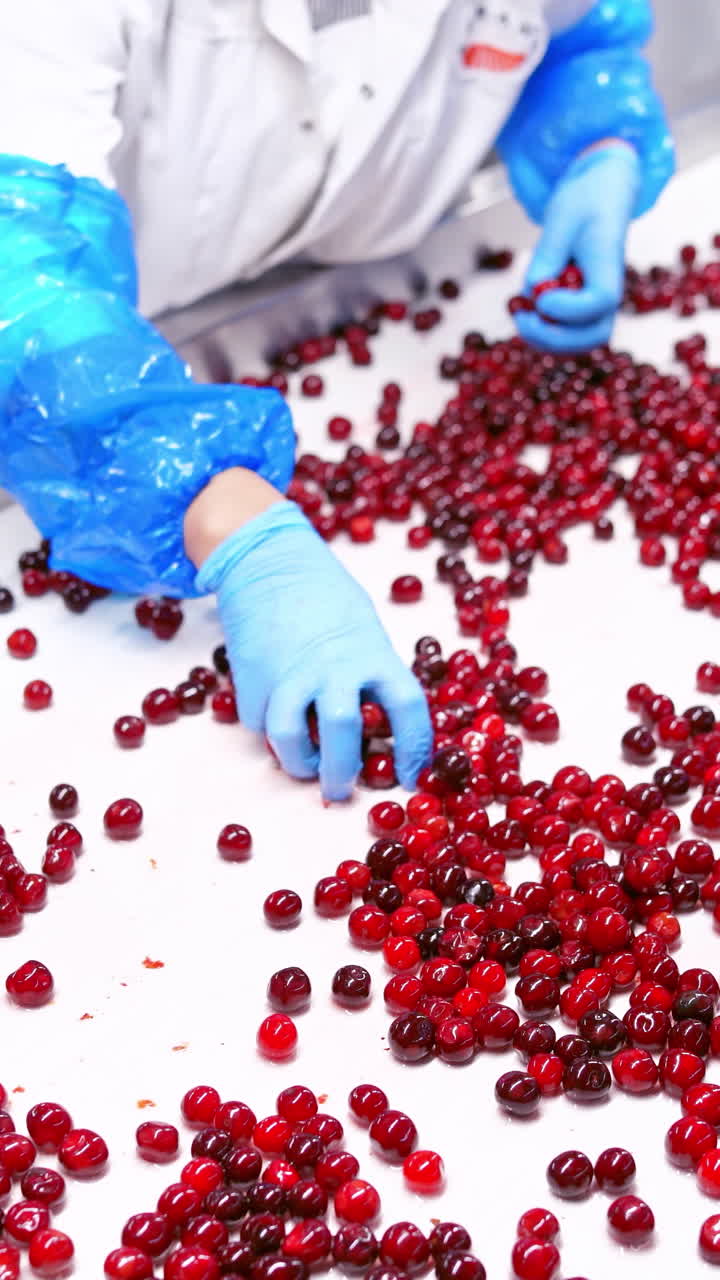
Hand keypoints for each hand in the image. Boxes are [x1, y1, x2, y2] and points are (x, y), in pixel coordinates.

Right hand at [195, 500, 431, 801]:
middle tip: (342, 789)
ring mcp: (289, 674)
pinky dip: (269, 730)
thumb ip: (369, 673)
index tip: (414, 778)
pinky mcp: (251, 679)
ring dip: (300, 765)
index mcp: (372, 652)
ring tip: (307, 769)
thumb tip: (377, 726)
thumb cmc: (323, 594)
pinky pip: (260, 722)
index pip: (408, 708)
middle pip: (345, 735)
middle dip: (344, 774)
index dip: (416, 750)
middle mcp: (333, 667)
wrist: (267, 559)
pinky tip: (276, 717)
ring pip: (291, 740)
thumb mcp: (362, 628)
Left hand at [513, 143, 639, 352]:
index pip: (599, 301)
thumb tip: (534, 294)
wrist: (602, 195)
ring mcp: (599, 304)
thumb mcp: (560, 220)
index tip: (540, 298)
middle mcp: (610, 291)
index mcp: (609, 265)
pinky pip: (568, 333)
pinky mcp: (584, 307)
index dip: (568, 308)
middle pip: (595, 336)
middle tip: (524, 322)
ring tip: (522, 317)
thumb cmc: (585, 202)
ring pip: (580, 341)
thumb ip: (546, 259)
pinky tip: (527, 313)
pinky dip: (545, 332)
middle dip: (555, 338)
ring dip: (547, 340)